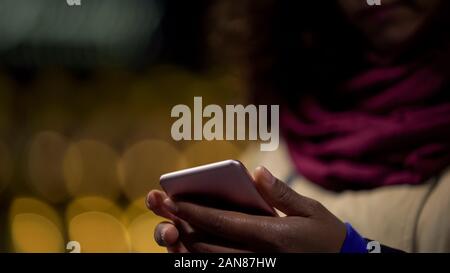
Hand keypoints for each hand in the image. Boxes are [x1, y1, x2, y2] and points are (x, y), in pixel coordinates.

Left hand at [146, 167, 346, 252]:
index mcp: (271, 236)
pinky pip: (221, 264)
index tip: (172, 201)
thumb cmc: (325, 235)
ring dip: (185, 242)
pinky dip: (201, 254)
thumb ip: (281, 193)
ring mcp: (254, 266)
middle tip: (160, 209)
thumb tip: (257, 172)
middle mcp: (258, 255)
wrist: (339, 263)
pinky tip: (190, 240)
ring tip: (168, 224)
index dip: (195, 212)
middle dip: (180, 226)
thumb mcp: (310, 210)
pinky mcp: (255, 270)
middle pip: (208, 244)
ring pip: (209, 258)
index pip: (224, 223)